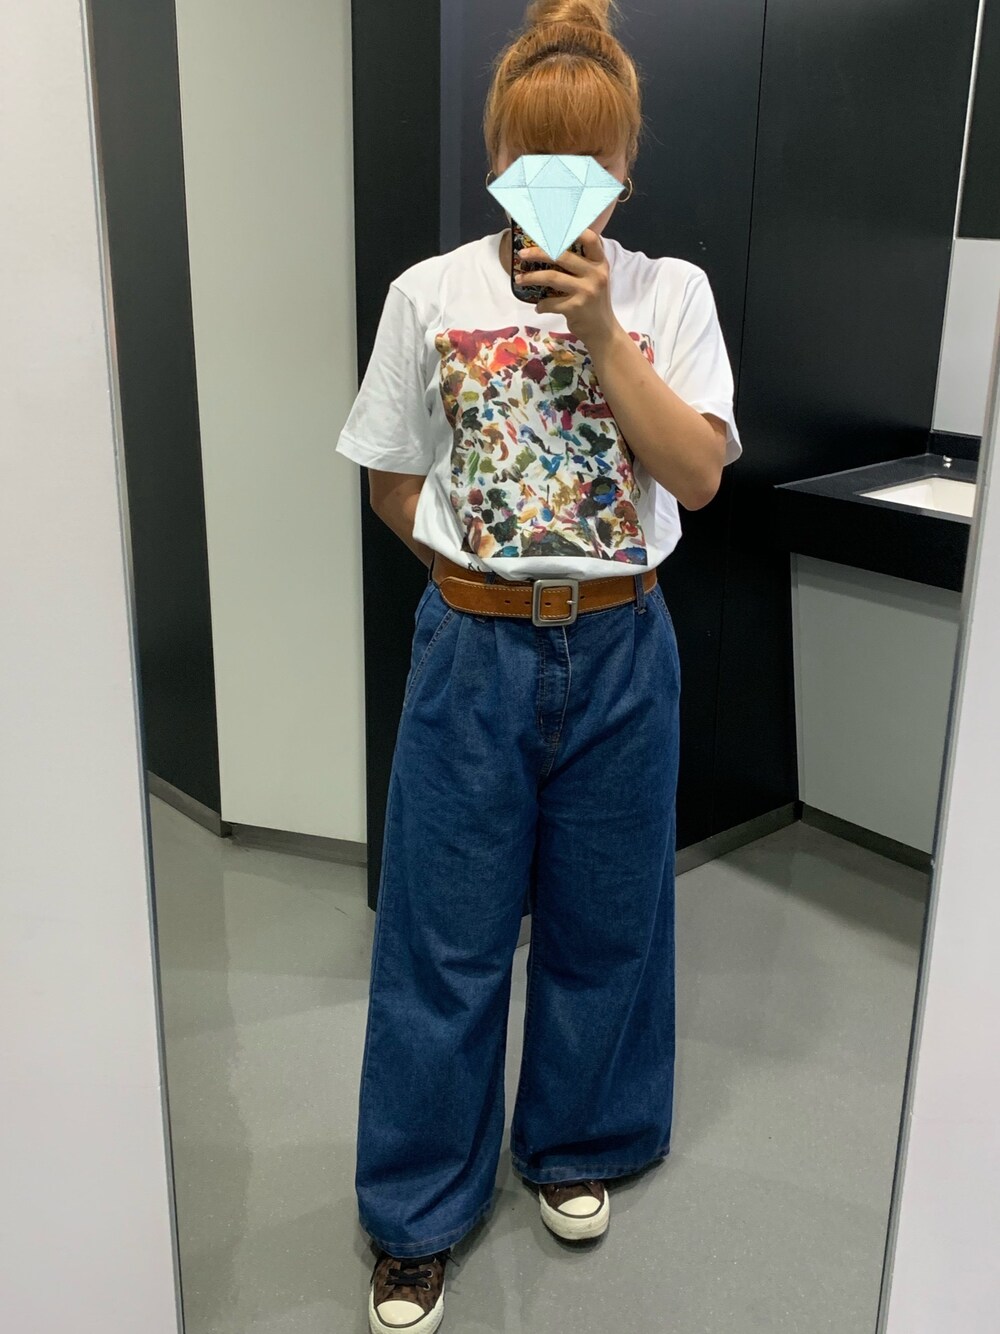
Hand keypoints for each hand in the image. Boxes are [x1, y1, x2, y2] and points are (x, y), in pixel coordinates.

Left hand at [515, 228, 621, 350]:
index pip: (590, 238)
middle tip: (522, 254)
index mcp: (600, 263)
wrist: (603, 331)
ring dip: (532, 277)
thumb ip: (583, 263)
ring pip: (552, 277)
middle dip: (538, 252)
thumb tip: (554, 246)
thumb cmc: (594, 302)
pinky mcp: (576, 307)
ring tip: (520, 279)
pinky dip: (541, 305)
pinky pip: (550, 302)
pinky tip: (538, 307)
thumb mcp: (596, 278)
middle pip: (562, 255)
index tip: (552, 228)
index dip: (573, 230)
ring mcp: (586, 290)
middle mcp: (596, 274)